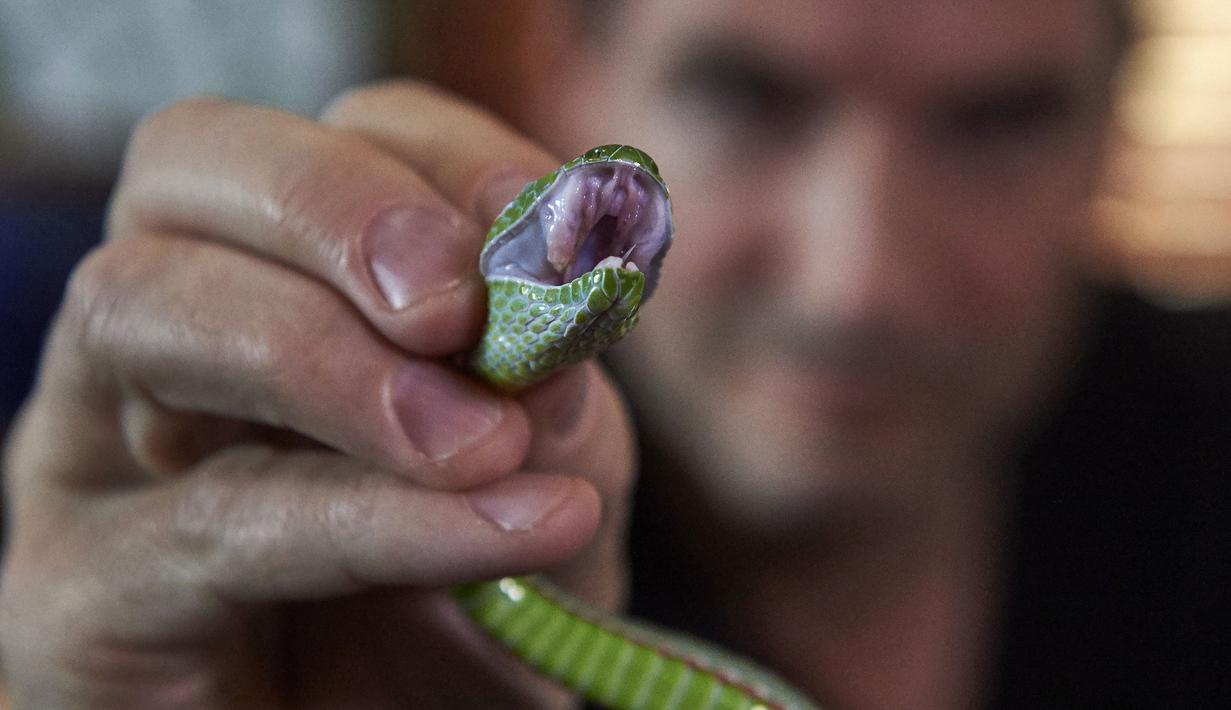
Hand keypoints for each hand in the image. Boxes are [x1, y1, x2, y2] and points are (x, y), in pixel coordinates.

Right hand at [0, 82, 635, 708]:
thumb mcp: (550, 495)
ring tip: (484, 443)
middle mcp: (175, 336)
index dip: (445, 159)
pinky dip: (366, 515)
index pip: (337, 136)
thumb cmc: (465, 626)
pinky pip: (202, 520)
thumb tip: (554, 339)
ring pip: (144, 306)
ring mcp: (97, 452)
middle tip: (463, 306)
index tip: (553, 228)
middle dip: (339, 209)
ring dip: (330, 359)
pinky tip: (500, 531)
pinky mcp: (73, 591)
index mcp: (293, 282)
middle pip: (190, 163)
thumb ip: (558, 409)